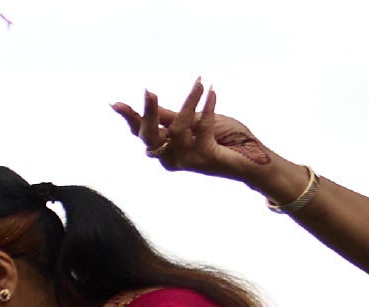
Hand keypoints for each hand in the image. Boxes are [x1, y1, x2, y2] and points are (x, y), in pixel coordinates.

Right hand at [114, 80, 279, 189]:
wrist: (254, 157)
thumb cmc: (225, 139)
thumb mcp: (196, 121)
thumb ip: (174, 115)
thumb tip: (150, 98)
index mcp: (165, 147)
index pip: (141, 132)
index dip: (129, 118)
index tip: (115, 103)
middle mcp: (170, 157)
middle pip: (148, 137)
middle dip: (147, 114)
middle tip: (149, 91)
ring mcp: (185, 160)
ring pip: (177, 129)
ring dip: (189, 103)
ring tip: (200, 84)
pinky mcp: (203, 158)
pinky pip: (202, 127)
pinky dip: (208, 107)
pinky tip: (212, 92)